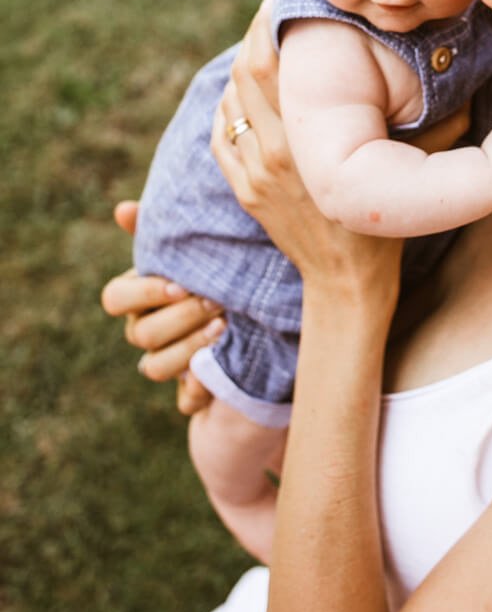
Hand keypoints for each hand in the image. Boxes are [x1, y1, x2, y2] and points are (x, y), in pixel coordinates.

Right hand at [101, 201, 222, 413]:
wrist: (257, 301)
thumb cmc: (215, 265)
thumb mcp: (195, 245)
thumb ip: (159, 227)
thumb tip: (123, 209)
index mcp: (139, 297)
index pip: (114, 299)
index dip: (142, 293)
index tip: (179, 283)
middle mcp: (146, 331)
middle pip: (142, 334)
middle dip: (179, 317)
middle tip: (215, 301)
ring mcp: (167, 362)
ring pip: (154, 368)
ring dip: (188, 349)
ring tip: (224, 327)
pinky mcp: (192, 389)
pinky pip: (185, 402)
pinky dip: (198, 391)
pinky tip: (218, 375)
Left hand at [211, 0, 402, 315]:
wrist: (344, 284)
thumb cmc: (379, 232)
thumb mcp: (404, 176)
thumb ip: (429, 132)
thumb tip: (459, 88)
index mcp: (301, 145)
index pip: (267, 68)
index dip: (268, 28)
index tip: (281, 1)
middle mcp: (269, 156)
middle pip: (243, 77)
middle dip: (253, 38)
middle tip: (272, 12)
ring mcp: (250, 175)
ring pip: (230, 104)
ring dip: (241, 71)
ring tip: (262, 48)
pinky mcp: (243, 191)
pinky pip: (222, 135)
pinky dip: (229, 109)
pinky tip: (245, 95)